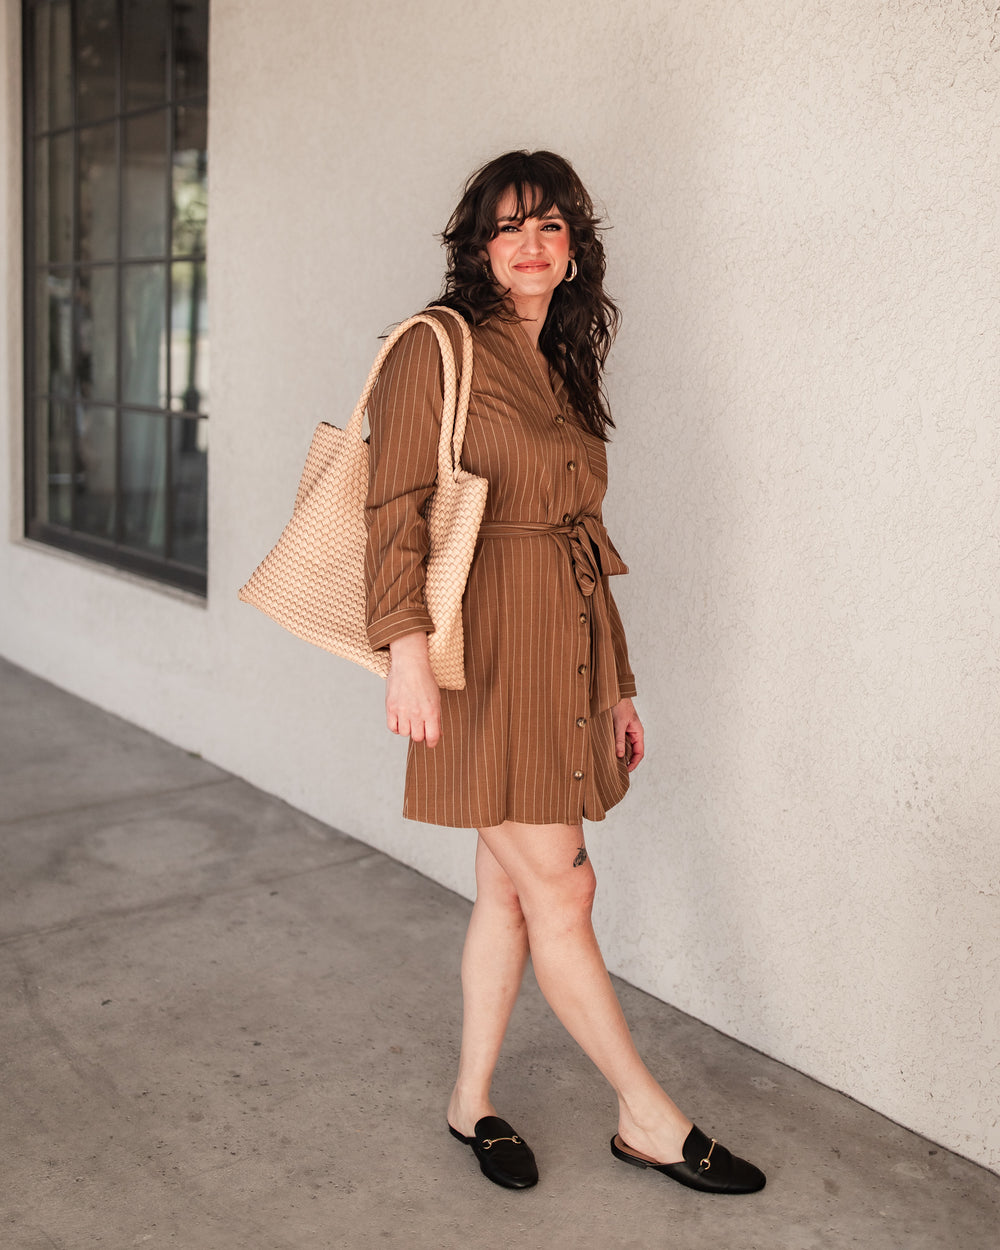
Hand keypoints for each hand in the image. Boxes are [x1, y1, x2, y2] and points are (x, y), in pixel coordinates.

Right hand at [385, 632, 440, 746]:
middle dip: (420, 735)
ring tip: (410, 720)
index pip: (432, 738)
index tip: (431, 741)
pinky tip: (400, 720)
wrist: (409, 663)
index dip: (432, 742)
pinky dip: (396, 727)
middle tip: (420, 727)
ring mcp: (402, 711)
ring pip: (404, 733)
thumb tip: (438, 734)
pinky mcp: (391, 707)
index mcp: (432, 711)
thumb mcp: (436, 698)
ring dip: (407, 730)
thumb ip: (436, 718)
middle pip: (417, 737)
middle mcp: (417, 713)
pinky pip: (392, 727)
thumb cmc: (425, 680)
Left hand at [612, 696, 643, 771]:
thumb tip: (620, 755)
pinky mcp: (617, 729)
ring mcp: (625, 731)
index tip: (626, 771)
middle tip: (616, 770)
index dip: (634, 763)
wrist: (612, 693)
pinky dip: (613, 747)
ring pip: (624, 747)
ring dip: (619, 754)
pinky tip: (607, 752)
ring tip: (611, 763)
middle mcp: (632, 733)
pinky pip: (617, 741)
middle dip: (626, 761)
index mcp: (637, 732)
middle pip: (632, 752)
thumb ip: (619, 739)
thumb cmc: (619, 705)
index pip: (639, 753)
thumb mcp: (619, 724)